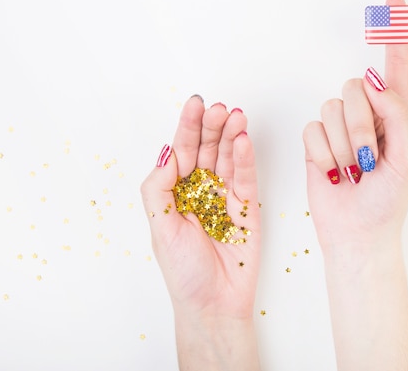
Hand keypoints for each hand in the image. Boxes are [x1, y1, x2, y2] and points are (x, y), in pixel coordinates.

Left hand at [141, 95, 260, 369]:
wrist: (213, 304)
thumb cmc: (183, 270)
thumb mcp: (160, 226)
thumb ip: (159, 187)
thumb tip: (167, 153)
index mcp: (177, 191)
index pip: (183, 151)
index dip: (187, 127)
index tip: (195, 104)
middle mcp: (201, 189)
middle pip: (207, 148)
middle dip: (212, 126)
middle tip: (219, 108)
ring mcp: (225, 196)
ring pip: (228, 158)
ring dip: (232, 135)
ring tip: (235, 116)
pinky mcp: (248, 207)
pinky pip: (246, 177)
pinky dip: (246, 158)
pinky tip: (243, 141)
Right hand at [303, 0, 407, 370]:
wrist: (355, 234)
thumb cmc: (386, 202)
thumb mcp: (405, 158)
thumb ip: (396, 115)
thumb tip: (373, 82)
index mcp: (395, 118)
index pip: (396, 70)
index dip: (394, 37)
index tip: (393, 1)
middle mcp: (366, 117)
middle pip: (353, 88)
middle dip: (360, 127)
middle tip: (367, 160)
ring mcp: (338, 129)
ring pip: (330, 108)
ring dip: (341, 145)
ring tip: (350, 170)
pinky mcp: (315, 142)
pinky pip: (311, 128)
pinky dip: (322, 153)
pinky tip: (332, 172)